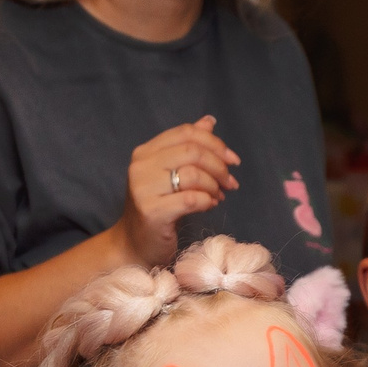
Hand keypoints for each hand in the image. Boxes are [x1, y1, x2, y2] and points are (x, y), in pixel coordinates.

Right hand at [118, 117, 240, 267]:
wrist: (134, 245)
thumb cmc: (157, 208)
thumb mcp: (170, 174)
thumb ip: (187, 147)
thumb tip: (209, 121)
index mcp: (145, 152)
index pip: (186, 133)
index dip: (214, 143)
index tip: (232, 160)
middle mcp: (141, 167)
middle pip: (192, 151)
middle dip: (219, 166)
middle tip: (230, 182)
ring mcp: (144, 189)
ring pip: (193, 174)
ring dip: (214, 185)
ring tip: (218, 196)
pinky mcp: (152, 212)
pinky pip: (191, 200)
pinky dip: (207, 201)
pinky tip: (210, 205)